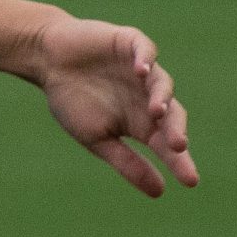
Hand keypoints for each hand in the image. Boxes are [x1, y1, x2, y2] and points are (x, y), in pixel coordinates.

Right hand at [30, 16, 196, 196]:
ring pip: (163, 84)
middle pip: (172, 115)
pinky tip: (140, 71)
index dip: (179, 161)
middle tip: (176, 147)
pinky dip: (145, 60)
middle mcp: (147, 97)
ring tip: (155, 112)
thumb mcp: (97, 137)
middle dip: (175, 130)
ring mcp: (141, 70)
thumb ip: (127, 162)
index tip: (190, 182)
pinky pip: (146, 51)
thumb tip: (160, 192)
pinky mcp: (131, 43)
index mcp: (141, 122)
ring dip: (161, 97)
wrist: (47, 59)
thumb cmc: (70, 99)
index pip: (165, 143)